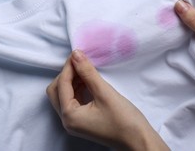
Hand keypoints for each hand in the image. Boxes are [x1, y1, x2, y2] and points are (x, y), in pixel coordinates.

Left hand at [46, 50, 168, 150]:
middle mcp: (67, 120)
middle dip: (66, 74)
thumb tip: (76, 55)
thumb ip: (88, 72)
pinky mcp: (82, 121)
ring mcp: (74, 122)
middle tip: (80, 62)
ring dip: (72, 80)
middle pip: (56, 91)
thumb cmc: (124, 120)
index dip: (69, 67)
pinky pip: (73, 100)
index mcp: (69, 115)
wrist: (139, 141)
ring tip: (85, 68)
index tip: (78, 52)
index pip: (62, 84)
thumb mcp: (105, 93)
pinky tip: (88, 80)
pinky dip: (77, 88)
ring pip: (64, 95)